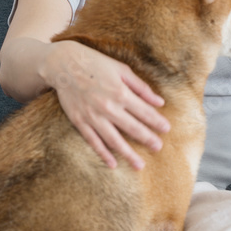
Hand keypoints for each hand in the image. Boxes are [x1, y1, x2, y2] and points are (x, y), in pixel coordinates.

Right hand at [43, 40, 170, 169]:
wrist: (64, 64)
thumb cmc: (96, 64)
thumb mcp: (122, 70)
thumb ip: (141, 88)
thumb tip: (160, 102)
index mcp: (121, 93)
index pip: (144, 112)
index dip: (157, 122)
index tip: (167, 129)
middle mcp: (108, 107)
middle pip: (132, 128)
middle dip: (147, 139)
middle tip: (159, 148)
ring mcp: (93, 116)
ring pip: (114, 140)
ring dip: (128, 154)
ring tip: (139, 165)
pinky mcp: (80, 121)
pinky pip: (93, 141)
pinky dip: (103, 154)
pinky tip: (113, 164)